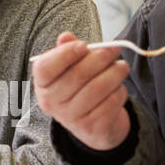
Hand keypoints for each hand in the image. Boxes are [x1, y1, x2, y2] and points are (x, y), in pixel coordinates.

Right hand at [32, 31, 130, 150]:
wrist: (92, 122)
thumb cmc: (80, 86)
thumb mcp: (70, 67)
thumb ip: (68, 50)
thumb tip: (66, 37)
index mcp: (43, 85)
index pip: (45, 68)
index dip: (65, 54)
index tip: (83, 45)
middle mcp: (52, 103)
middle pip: (77, 75)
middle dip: (101, 57)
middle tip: (115, 49)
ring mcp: (71, 118)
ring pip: (99, 87)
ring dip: (116, 72)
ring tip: (122, 66)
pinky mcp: (92, 128)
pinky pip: (112, 102)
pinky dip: (120, 90)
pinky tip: (118, 87)